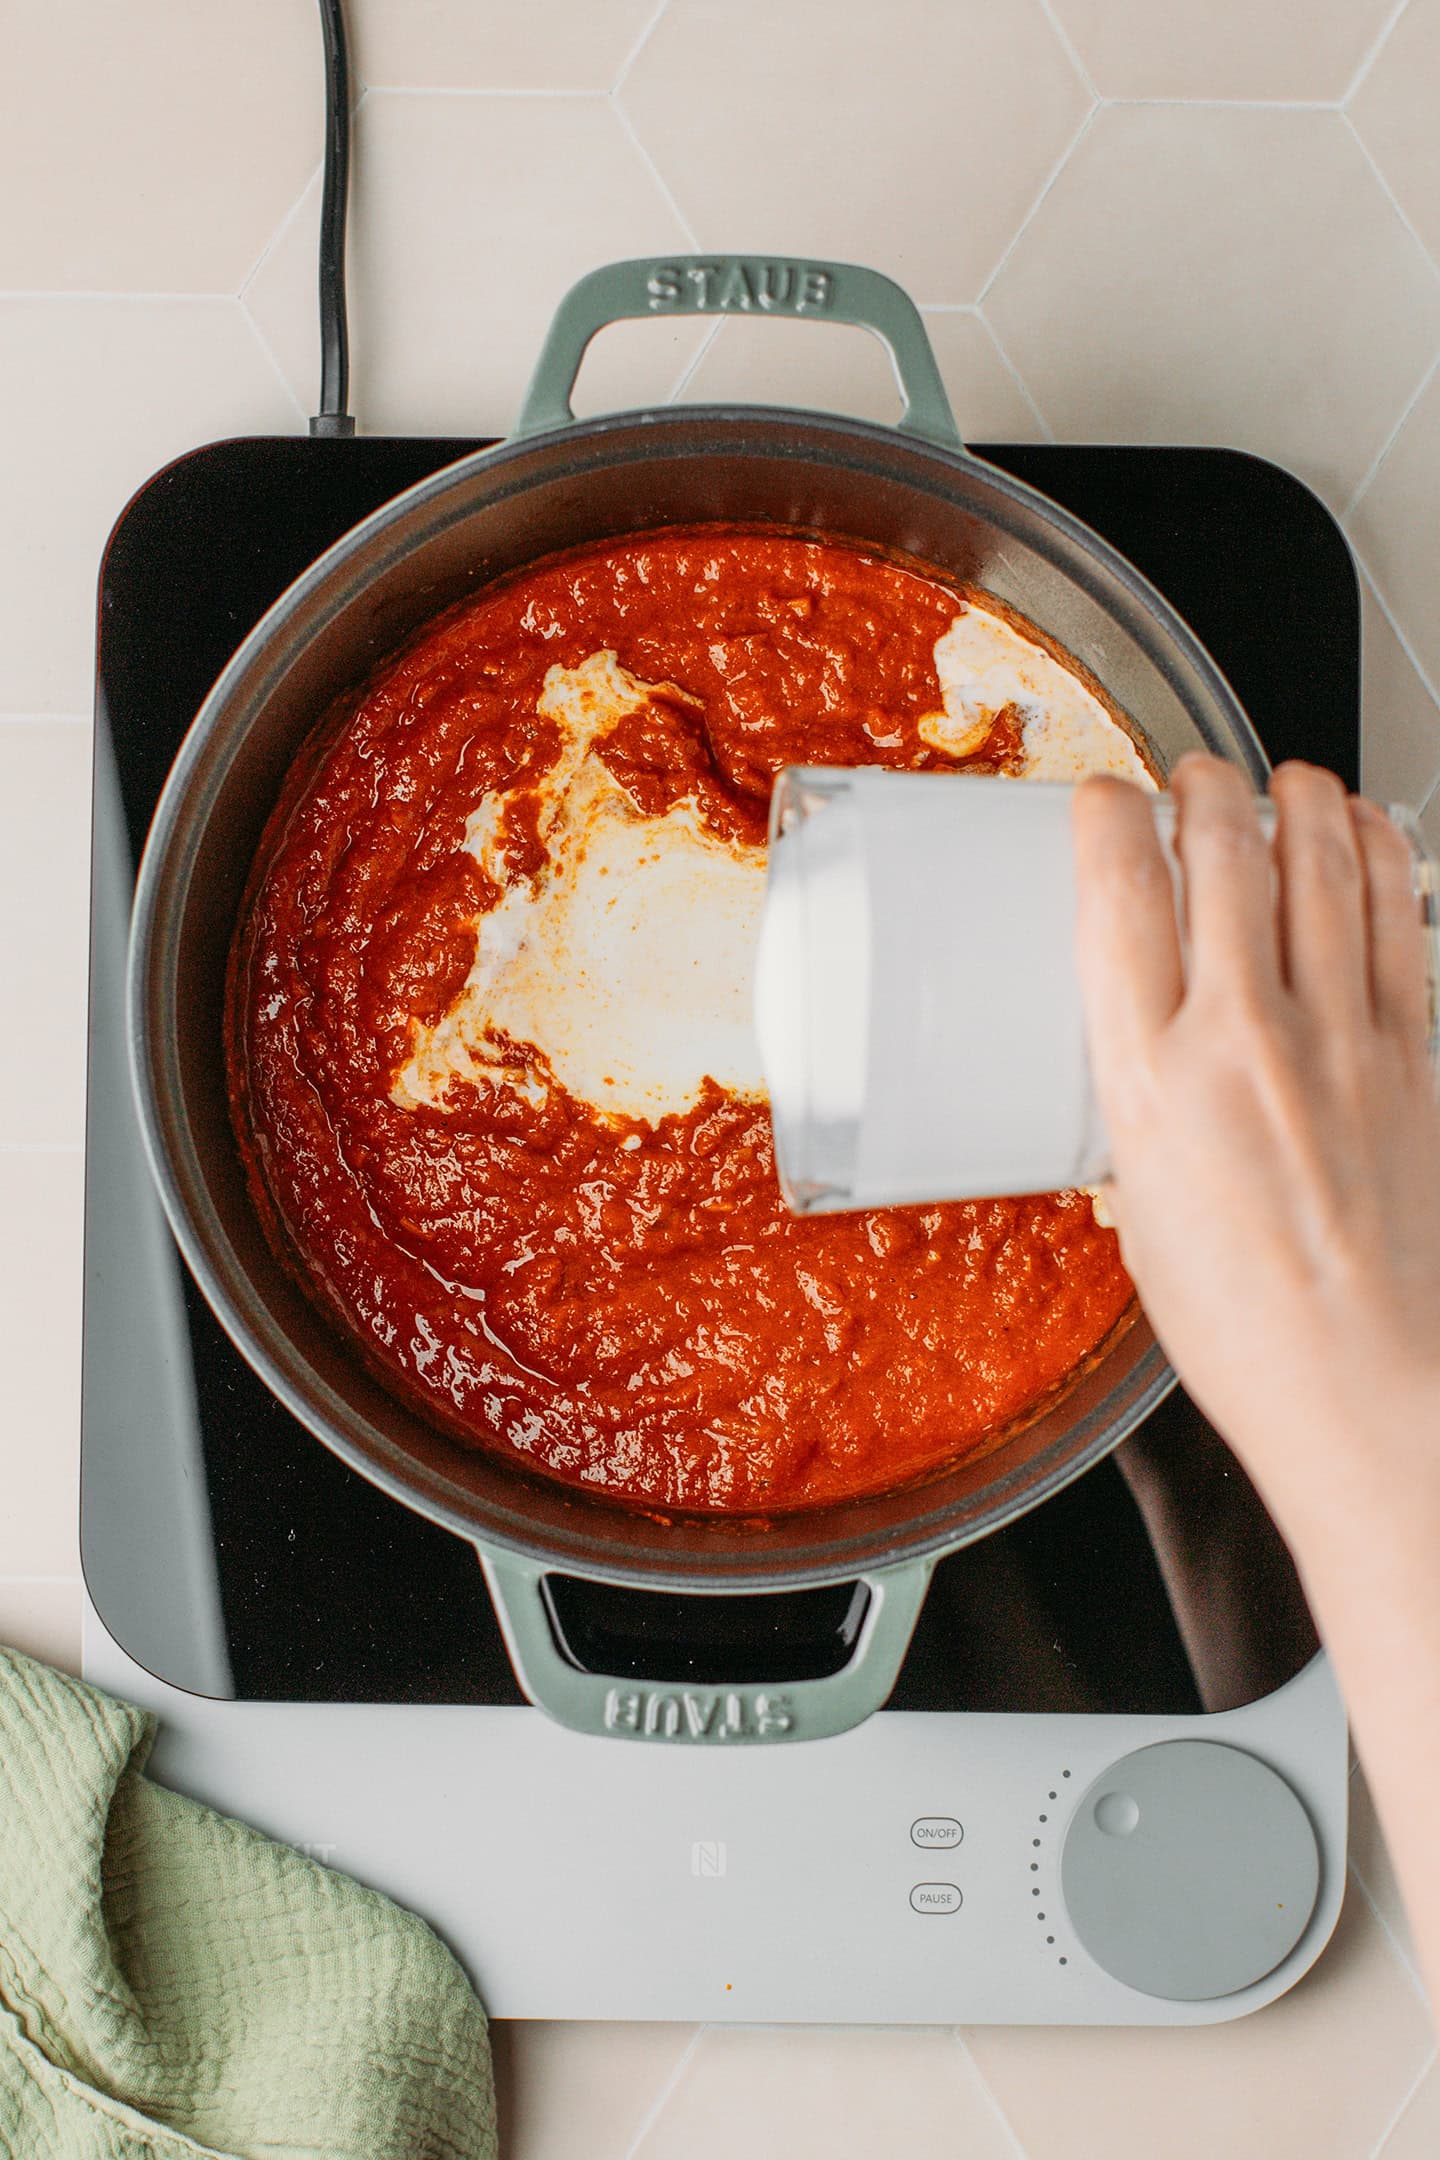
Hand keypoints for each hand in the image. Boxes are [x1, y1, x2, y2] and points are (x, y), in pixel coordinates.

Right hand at [1072, 754, 1439, 1531]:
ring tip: (1277, 783)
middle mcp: (1246, 1041)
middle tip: (1189, 778)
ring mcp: (1344, 1040)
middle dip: (1200, 785)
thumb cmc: (1248, 1334)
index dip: (1106, 816)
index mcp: (1152, 1083)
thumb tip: (1145, 1071)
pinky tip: (1362, 832)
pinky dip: (1379, 850)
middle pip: (1222, 850)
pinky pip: (1402, 913)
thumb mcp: (1141, 1215)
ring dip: (1294, 795)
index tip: (1101, 802)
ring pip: (1320, 859)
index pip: (1117, 895)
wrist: (1370, 1391)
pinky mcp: (1416, 1053)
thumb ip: (1141, 1117)